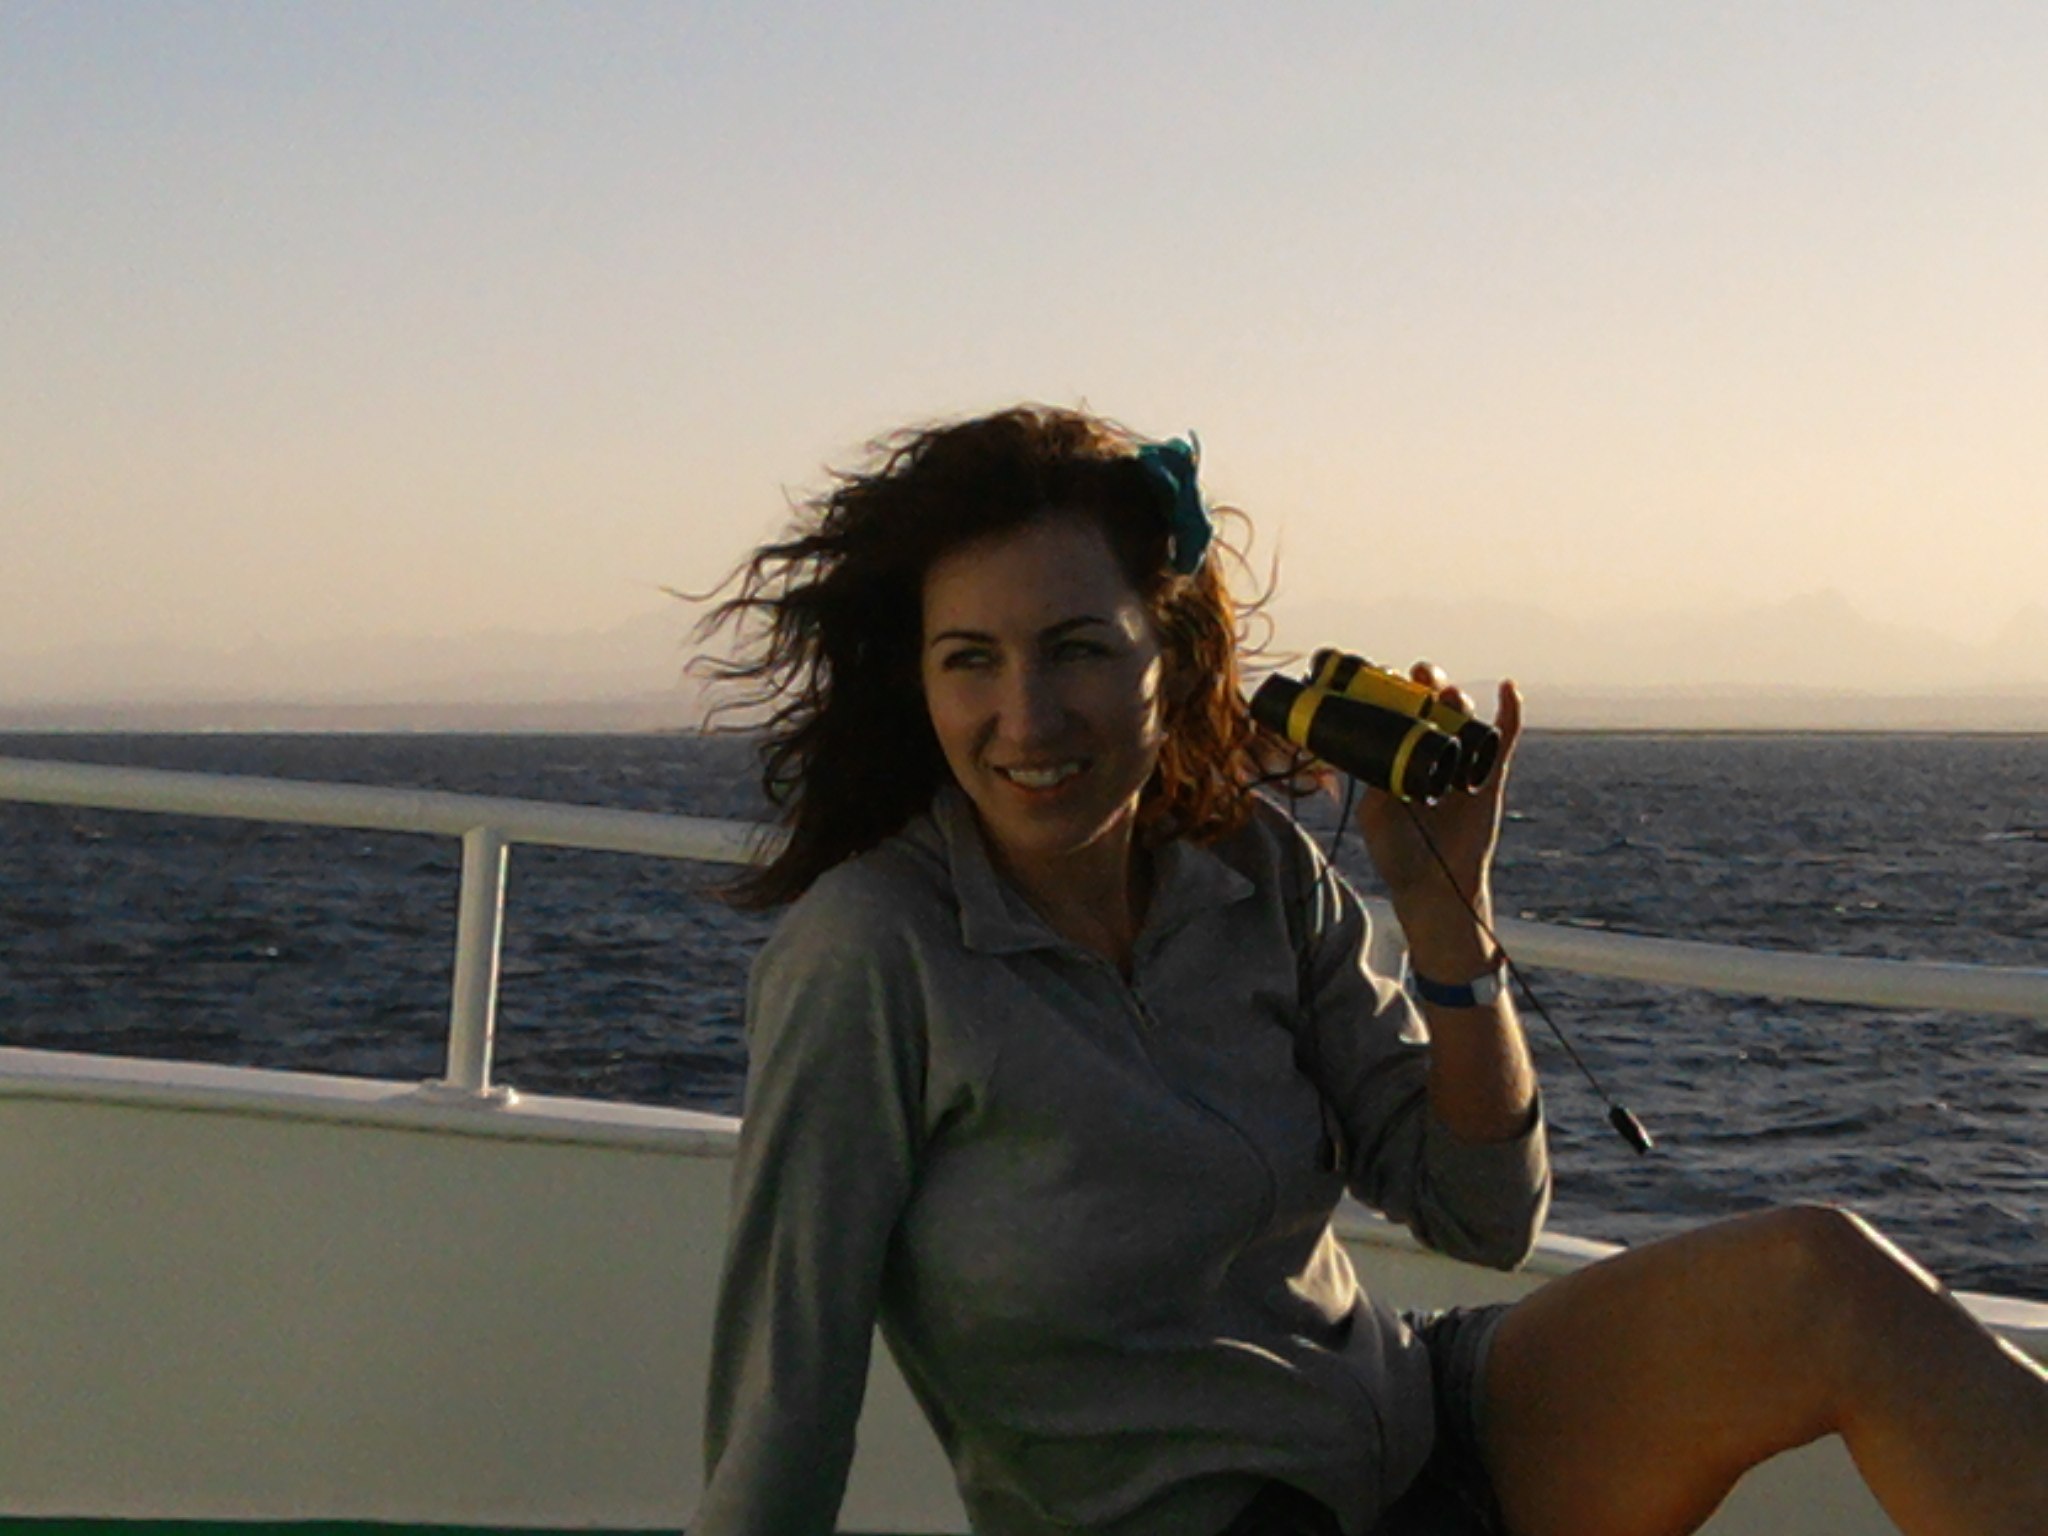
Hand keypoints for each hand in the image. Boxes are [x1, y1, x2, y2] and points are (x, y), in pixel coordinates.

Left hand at [1355, 664, 1522, 970]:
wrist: (1434, 887)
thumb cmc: (1399, 855)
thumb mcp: (1375, 815)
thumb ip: (1377, 782)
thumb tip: (1383, 749)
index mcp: (1400, 757)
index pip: (1399, 713)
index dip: (1395, 691)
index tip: (1384, 676)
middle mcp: (1431, 754)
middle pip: (1432, 706)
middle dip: (1425, 684)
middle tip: (1417, 675)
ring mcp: (1462, 763)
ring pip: (1464, 717)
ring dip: (1457, 697)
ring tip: (1446, 691)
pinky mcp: (1490, 777)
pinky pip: (1504, 740)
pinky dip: (1510, 712)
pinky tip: (1509, 689)